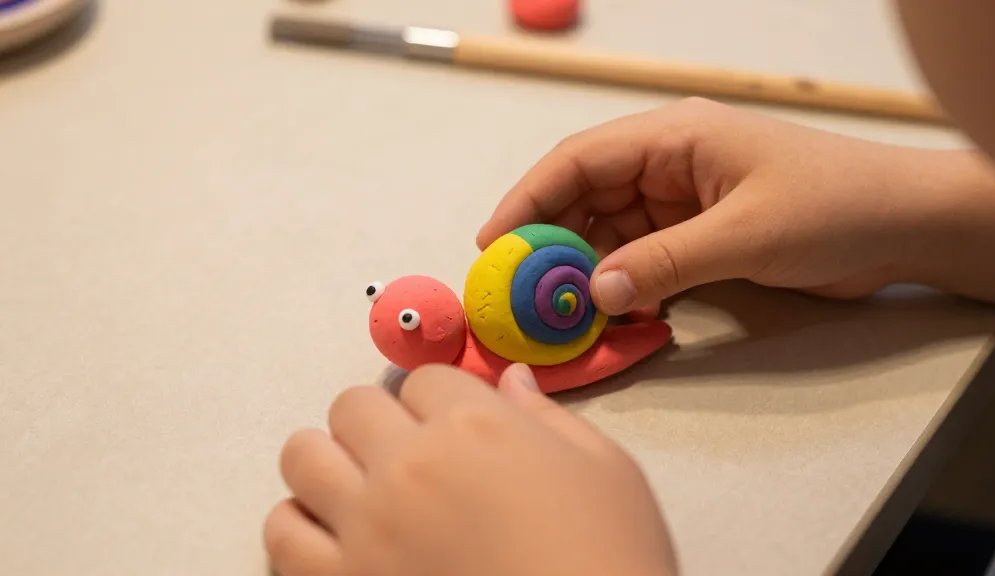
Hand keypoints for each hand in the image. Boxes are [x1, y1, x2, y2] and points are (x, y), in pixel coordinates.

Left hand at [263, 364, 677, 575]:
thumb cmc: (610, 556)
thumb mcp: (608, 471)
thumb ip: (547, 417)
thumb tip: (510, 378)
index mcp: (476, 425)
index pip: (423, 378)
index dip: (440, 402)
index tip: (456, 431)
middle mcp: (409, 464)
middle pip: (352, 405)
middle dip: (380, 423)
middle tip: (409, 457)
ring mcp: (366, 526)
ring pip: (302, 455)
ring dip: (330, 462)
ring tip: (361, 490)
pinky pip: (281, 532)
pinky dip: (298, 525)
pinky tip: (334, 536)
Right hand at [477, 98, 994, 309]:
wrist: (906, 226)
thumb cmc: (836, 207)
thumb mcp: (745, 235)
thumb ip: (665, 261)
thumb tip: (592, 291)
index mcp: (675, 136)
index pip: (581, 160)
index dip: (529, 199)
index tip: (493, 243)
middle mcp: (670, 162)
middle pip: (585, 196)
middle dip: (547, 240)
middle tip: (514, 290)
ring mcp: (683, 199)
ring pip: (609, 230)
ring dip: (581, 267)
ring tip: (550, 310)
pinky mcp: (698, 233)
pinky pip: (640, 255)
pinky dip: (618, 282)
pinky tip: (601, 311)